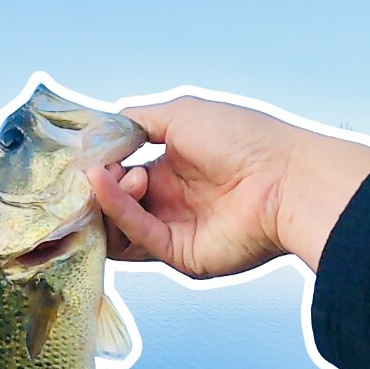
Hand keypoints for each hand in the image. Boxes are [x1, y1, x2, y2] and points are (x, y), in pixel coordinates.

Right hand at [87, 96, 369, 275]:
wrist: (287, 178)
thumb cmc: (245, 139)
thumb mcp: (181, 113)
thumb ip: (136, 121)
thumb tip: (97, 133)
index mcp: (173, 169)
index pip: (121, 174)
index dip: (99, 166)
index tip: (82, 154)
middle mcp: (171, 202)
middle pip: (112, 205)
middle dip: (95, 186)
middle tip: (88, 169)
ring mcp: (173, 230)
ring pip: (116, 227)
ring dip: (103, 199)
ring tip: (104, 175)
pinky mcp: (177, 255)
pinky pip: (136, 236)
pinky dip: (115, 209)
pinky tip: (104, 184)